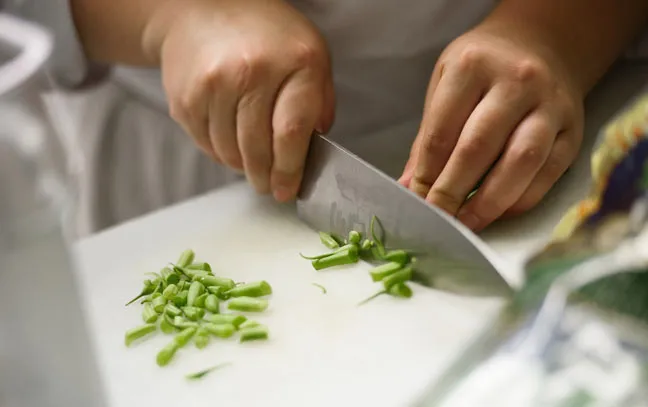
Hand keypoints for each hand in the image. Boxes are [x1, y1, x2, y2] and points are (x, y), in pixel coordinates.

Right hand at [148, 0, 334, 200]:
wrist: (201, 7)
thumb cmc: (265, 34)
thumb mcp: (310, 54)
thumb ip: (319, 101)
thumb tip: (312, 148)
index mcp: (295, 62)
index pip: (291, 133)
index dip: (290, 170)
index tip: (288, 189)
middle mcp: (252, 71)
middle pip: (257, 149)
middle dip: (266, 178)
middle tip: (269, 186)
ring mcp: (213, 85)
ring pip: (230, 153)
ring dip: (243, 167)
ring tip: (251, 163)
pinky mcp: (185, 98)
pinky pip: (206, 145)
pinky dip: (221, 153)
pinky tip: (230, 142)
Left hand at [399, 23, 583, 231]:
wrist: (541, 43)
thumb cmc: (482, 68)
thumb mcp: (445, 85)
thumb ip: (429, 137)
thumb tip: (410, 187)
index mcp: (473, 66)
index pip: (442, 131)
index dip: (427, 173)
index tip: (416, 201)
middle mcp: (516, 81)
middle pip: (478, 147)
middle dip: (453, 191)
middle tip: (437, 218)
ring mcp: (549, 105)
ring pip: (519, 162)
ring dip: (489, 202)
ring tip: (466, 222)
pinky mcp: (573, 130)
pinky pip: (547, 173)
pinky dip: (521, 200)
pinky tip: (498, 213)